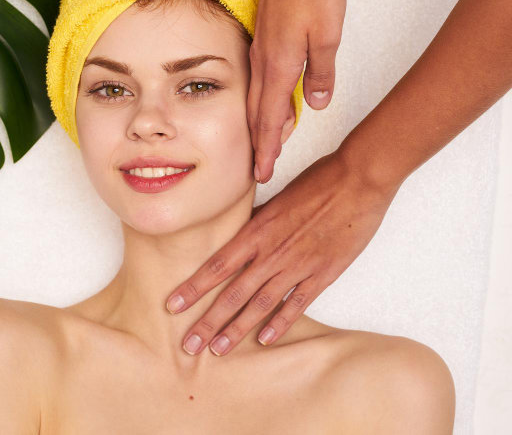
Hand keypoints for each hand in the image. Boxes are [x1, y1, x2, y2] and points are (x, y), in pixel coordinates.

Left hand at [165, 149, 397, 354]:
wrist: (358, 180)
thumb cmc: (317, 182)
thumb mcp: (276, 198)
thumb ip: (255, 220)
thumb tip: (237, 231)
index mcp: (256, 231)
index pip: (216, 266)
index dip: (193, 288)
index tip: (172, 306)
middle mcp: (271, 252)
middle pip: (232, 293)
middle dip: (207, 321)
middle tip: (188, 344)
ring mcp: (297, 265)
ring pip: (260, 304)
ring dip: (237, 329)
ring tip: (218, 349)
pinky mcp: (323, 273)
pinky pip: (297, 304)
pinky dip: (280, 323)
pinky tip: (265, 340)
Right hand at [249, 0, 345, 182]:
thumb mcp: (327, 36)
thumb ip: (321, 73)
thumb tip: (316, 103)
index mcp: (279, 69)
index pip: (269, 121)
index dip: (267, 150)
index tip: (263, 173)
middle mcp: (264, 65)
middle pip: (258, 116)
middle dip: (260, 146)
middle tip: (259, 171)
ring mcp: (262, 53)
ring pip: (258, 100)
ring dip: (262, 126)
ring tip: (266, 147)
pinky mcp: (265, 42)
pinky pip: (261, 83)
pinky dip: (264, 104)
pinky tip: (272, 106)